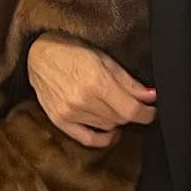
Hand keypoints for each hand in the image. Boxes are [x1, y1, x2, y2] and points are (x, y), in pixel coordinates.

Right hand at [27, 35, 156, 149]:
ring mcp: (70, 113)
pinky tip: (111, 131)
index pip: (131, 109)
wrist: (38, 55)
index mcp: (96, 81)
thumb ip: (129, 81)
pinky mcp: (60, 121)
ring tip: (115, 106)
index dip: (147, 113)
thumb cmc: (72, 51)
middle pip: (120, 118)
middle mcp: (82, 100)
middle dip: (132, 111)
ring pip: (107, 126)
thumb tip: (151, 96)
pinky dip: (103, 138)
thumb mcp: (104, 59)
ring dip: (116, 119)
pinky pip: (88, 139)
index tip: (152, 110)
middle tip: (133, 102)